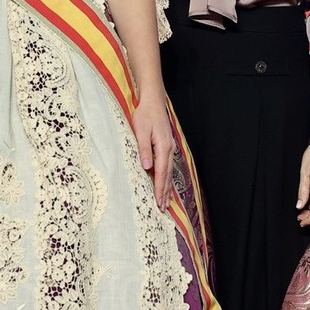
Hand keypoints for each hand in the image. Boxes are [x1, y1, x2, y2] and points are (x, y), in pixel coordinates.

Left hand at [130, 90, 175, 209]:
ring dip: (167, 187)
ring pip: (169, 171)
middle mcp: (169, 149)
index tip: (159, 201)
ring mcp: (169, 147)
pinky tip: (166, 182)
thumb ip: (144, 149)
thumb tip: (147, 167)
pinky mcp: (167, 146)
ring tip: (166, 201)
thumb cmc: (145, 115)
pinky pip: (168, 165)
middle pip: (167, 175)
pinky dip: (168, 177)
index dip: (160, 188)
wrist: (153, 101)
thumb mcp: (141, 130)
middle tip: (163, 208)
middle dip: (165, 192)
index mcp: (162, 146)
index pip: (161, 172)